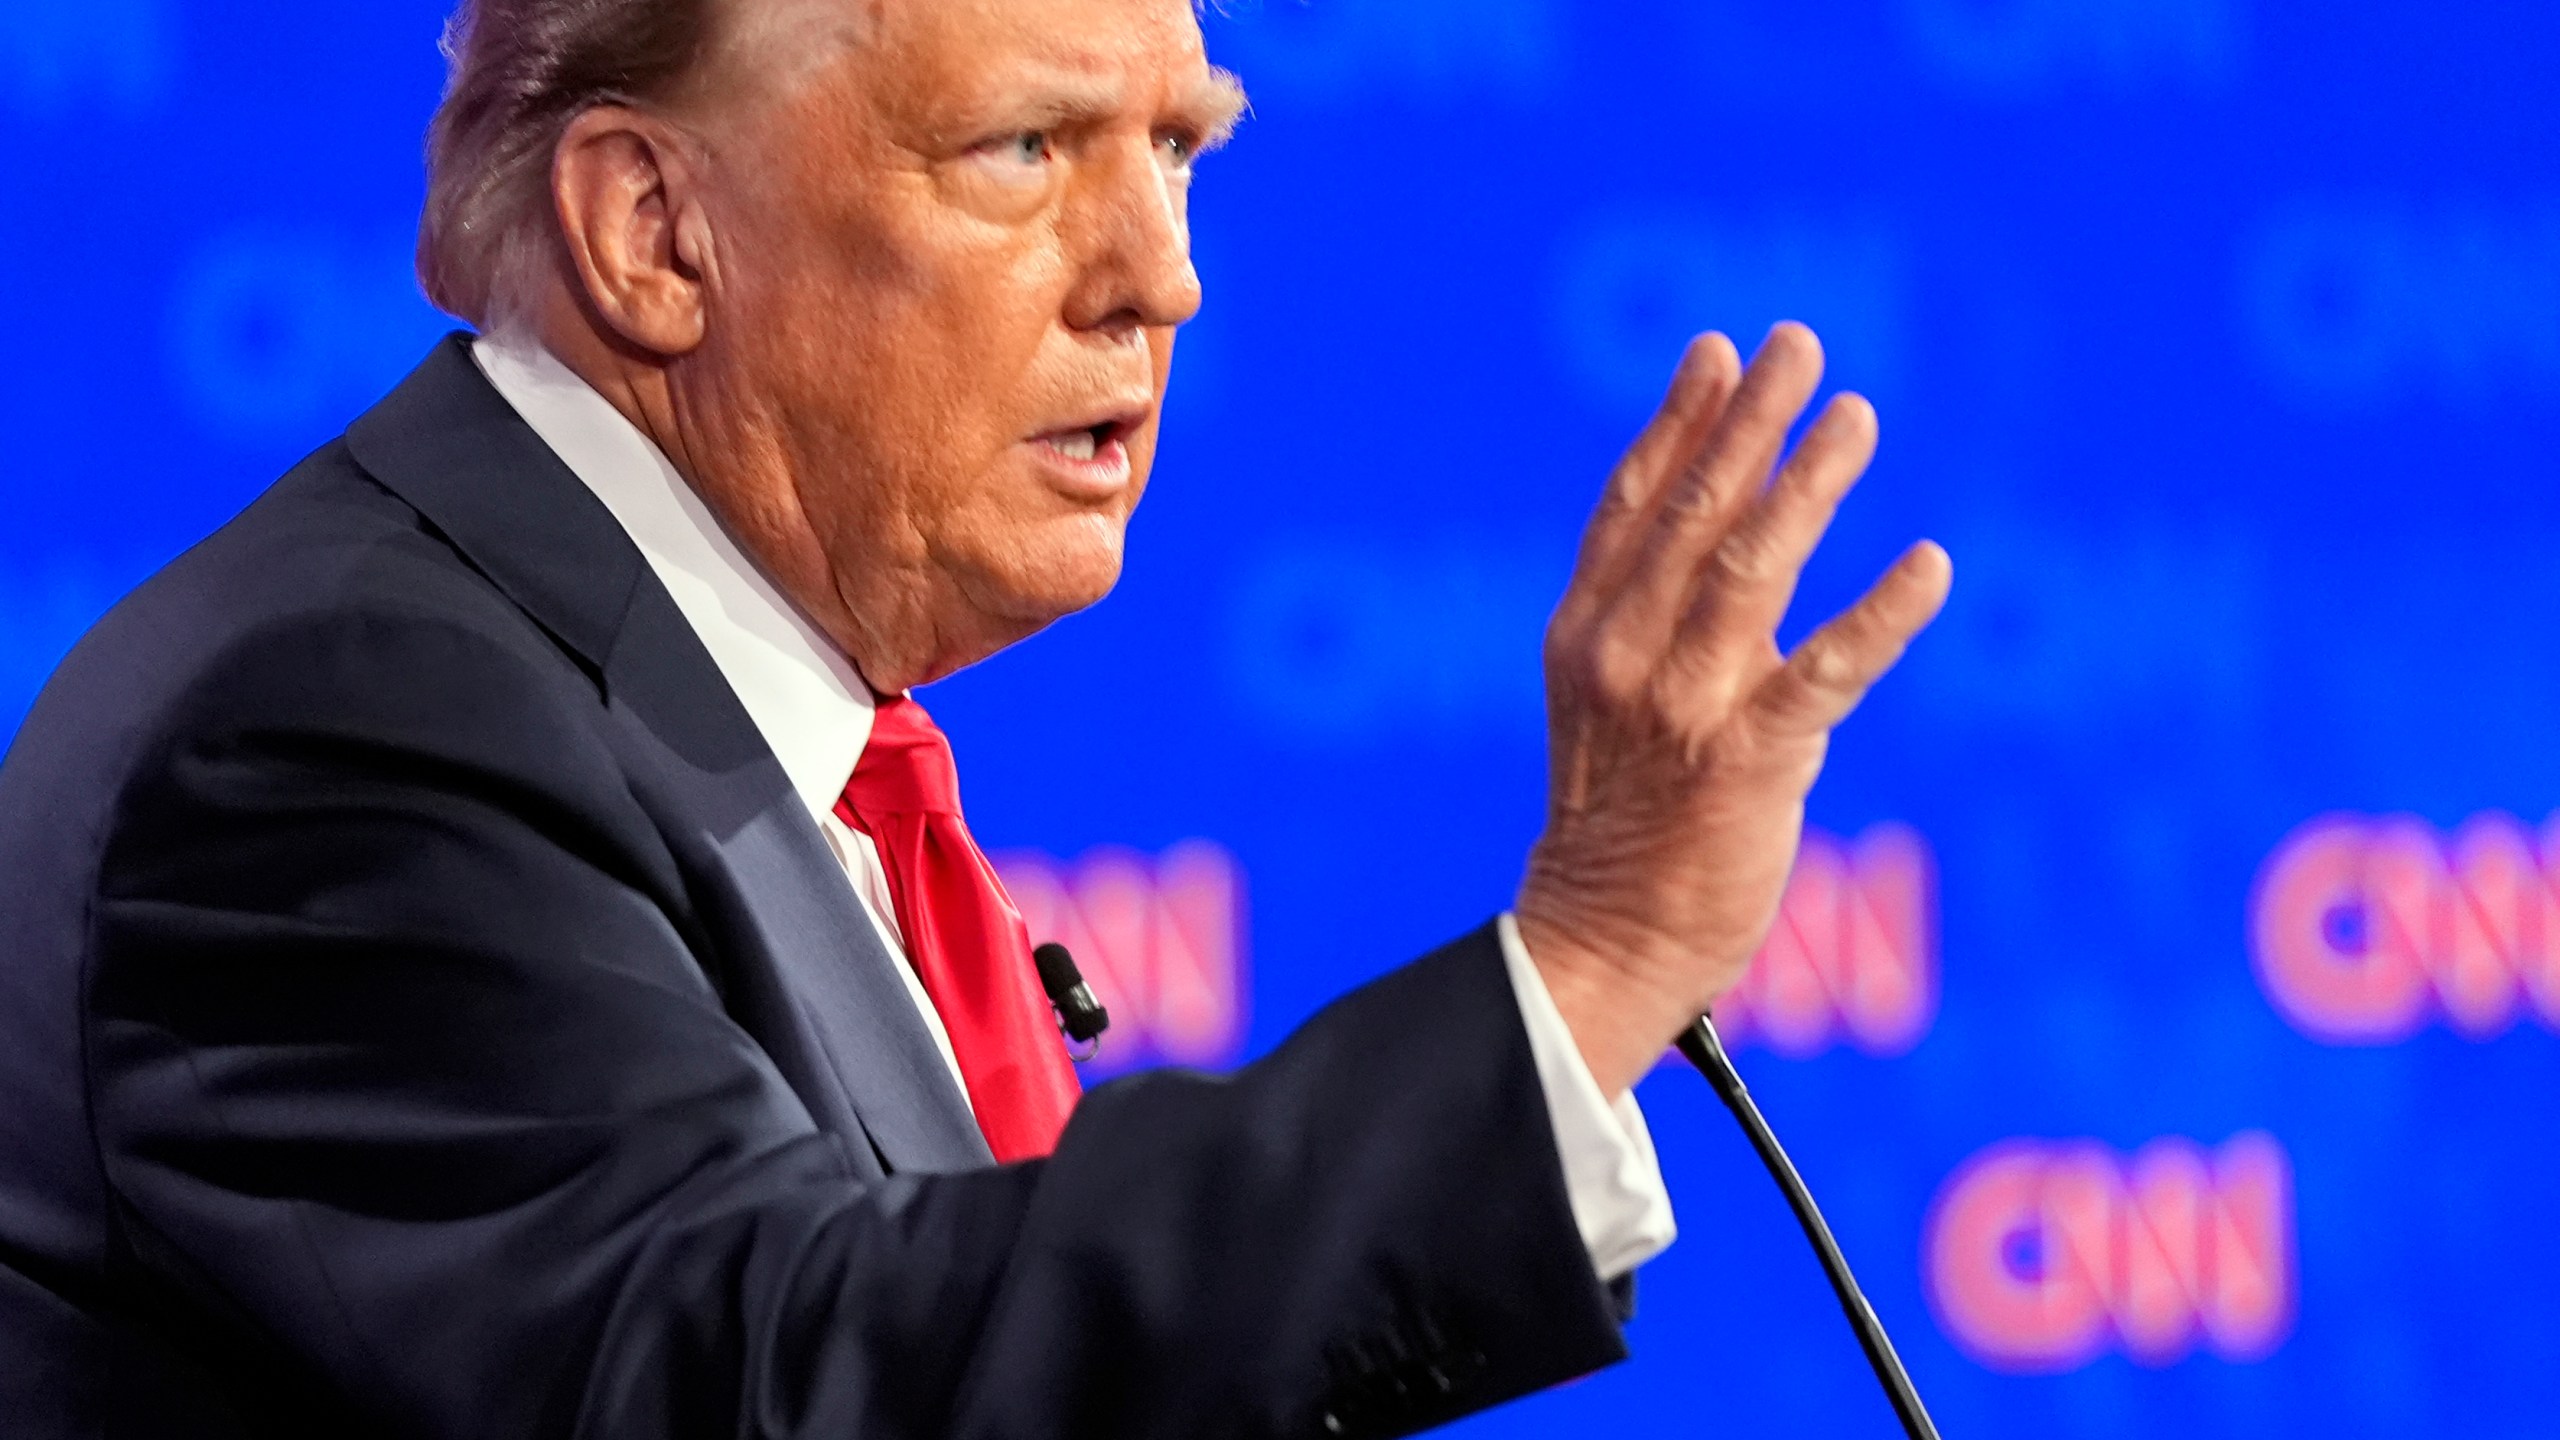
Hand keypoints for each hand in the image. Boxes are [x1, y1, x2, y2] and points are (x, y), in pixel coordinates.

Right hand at [1516, 323, 1951, 1099]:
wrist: (1605, 941)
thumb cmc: (1624, 824)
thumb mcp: (1615, 702)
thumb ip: (1668, 620)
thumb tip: (1748, 530)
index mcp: (1584, 634)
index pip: (1630, 505)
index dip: (1678, 423)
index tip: (1718, 351)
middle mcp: (1624, 657)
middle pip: (1691, 515)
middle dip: (1747, 424)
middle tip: (1798, 345)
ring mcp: (1682, 706)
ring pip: (1750, 571)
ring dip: (1807, 486)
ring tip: (1856, 416)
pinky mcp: (1746, 762)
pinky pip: (1825, 672)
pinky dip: (1881, 616)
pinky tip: (1930, 564)